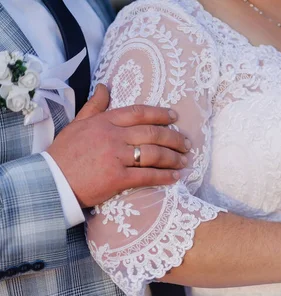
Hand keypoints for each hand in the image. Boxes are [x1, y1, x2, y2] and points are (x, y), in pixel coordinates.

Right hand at [47, 84, 191, 207]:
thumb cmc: (64, 154)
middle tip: (187, 143)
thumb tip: (104, 86)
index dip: (160, 114)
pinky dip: (165, 177)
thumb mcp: (77, 124)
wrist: (51, 182)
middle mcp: (113, 136)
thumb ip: (94, 106)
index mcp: (104, 121)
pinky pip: (148, 176)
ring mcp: (116, 157)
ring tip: (184, 160)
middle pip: (153, 133)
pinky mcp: (118, 178)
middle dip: (174, 138)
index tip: (175, 117)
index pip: (139, 113)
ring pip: (154, 154)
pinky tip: (175, 177)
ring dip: (174, 157)